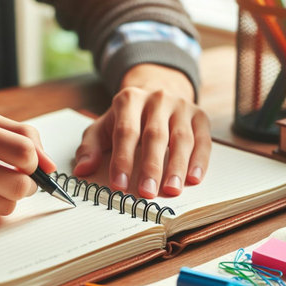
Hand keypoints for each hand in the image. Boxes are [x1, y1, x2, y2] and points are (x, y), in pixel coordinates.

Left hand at [73, 63, 210, 197]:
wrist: (156, 92)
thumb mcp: (103, 126)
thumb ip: (89, 147)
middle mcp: (157, 99)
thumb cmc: (127, 118)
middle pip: (155, 135)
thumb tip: (82, 170)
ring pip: (181, 138)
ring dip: (177, 167)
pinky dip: (200, 160)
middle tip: (146, 194)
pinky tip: (194, 179)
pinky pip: (203, 139)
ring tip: (171, 191)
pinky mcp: (199, 115)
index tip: (119, 186)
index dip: (122, 160)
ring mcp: (181, 106)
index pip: (126, 132)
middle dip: (151, 167)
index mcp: (129, 100)